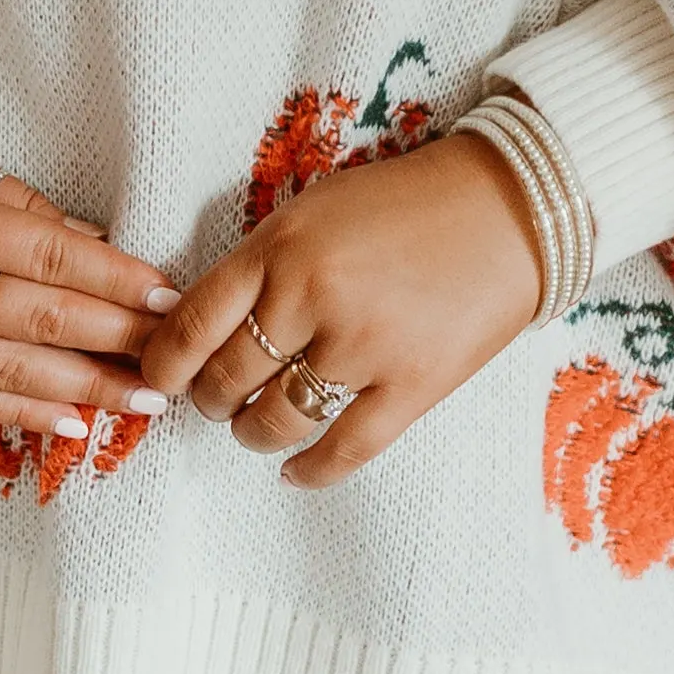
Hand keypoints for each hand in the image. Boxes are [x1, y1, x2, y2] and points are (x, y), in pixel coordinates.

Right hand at [0, 151, 175, 433]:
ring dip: (87, 389)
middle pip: (43, 319)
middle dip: (118, 339)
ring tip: (144, 400)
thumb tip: (101, 246)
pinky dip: (25, 414)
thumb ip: (29, 211)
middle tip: (175, 355)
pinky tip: (75, 423)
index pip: (53, 257)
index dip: (117, 281)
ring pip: (14, 370)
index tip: (169, 298)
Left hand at [138, 130, 546, 485]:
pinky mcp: (412, 385)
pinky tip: (294, 470)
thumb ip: (261, 263)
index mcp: (278, 247)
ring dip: (253, 434)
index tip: (162, 380)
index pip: (191, 324)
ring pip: (275, 420)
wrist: (511, 208)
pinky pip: (342, 449)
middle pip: (227, 378)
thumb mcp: (315, 209)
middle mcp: (311, 296)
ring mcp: (362, 345)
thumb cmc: (407, 203)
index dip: (165, 364)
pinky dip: (309, 470)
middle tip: (218, 400)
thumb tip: (203, 325)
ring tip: (256, 429)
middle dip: (211, 400)